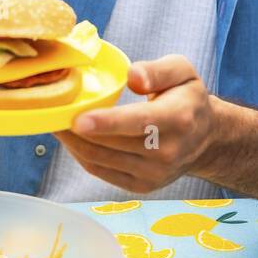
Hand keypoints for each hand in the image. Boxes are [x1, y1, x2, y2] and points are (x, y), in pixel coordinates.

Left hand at [54, 54, 214, 193]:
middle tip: (52, 110)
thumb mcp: (182, 71)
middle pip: (112, 144)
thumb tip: (132, 76)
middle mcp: (167, 152)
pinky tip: (72, 138)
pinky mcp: (141, 186)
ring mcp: (154, 174)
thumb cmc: (187, 98)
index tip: (78, 119)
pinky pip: (100, 171)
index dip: (107, 123)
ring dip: (73, 143)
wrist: (205, 138)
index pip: (139, 123)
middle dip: (77, 130)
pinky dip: (81, 154)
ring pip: (100, 159)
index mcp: (179, 119)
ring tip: (56, 122)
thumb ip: (157, 70)